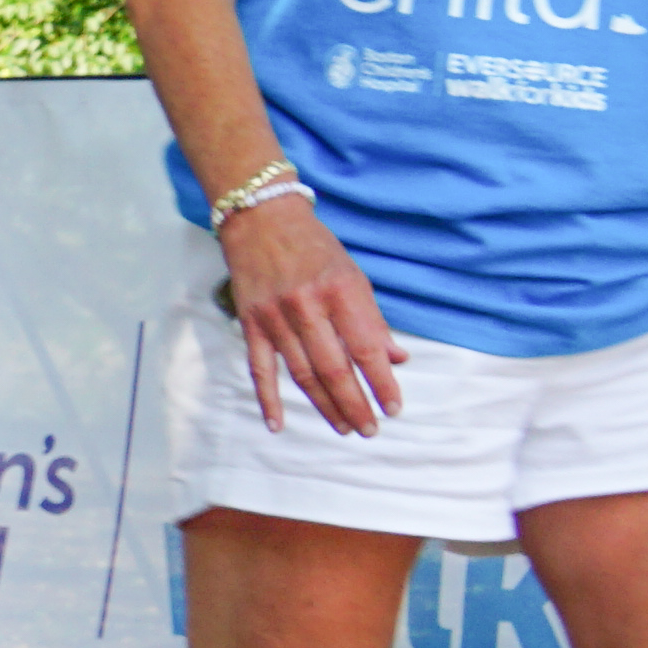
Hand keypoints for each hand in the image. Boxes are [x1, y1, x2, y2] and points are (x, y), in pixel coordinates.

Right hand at [218, 195, 404, 435]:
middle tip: (370, 429)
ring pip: (301, 373)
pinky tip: (277, 424)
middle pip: (334, 369)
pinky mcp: (251, 323)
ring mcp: (275, 316)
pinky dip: (267, 399)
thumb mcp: (353, 276)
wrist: (261, 218)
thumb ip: (373, 320)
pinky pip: (259, 368)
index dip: (382, 383)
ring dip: (324, 405)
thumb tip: (396, 359)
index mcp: (341, 291)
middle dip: (355, 404)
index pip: (366, 349)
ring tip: (343, 427)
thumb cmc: (315, 247)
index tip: (394, 408)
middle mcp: (307, 306)